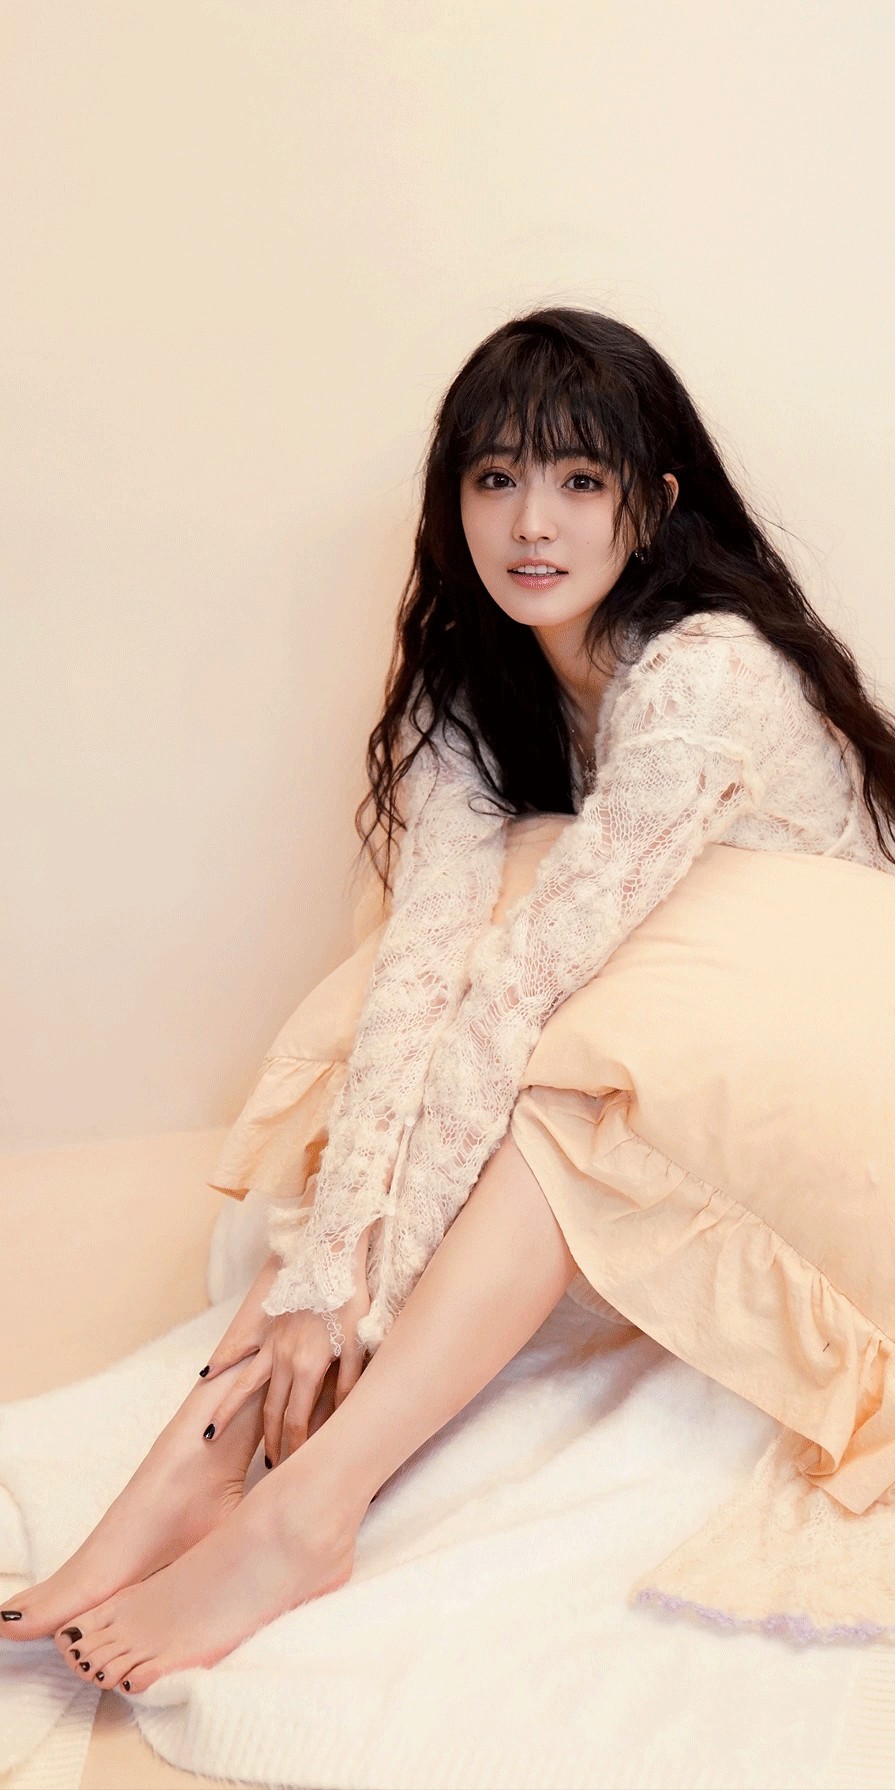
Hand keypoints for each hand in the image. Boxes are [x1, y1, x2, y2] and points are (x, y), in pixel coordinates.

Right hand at [203, 1246, 372, 1465]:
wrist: (332, 1256)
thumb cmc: (351, 1299)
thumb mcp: (360, 1344)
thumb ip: (350, 1384)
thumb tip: (344, 1418)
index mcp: (308, 1367)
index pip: (297, 1420)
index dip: (295, 1446)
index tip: (292, 1467)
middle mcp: (284, 1360)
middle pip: (272, 1411)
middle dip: (270, 1440)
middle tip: (269, 1465)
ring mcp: (271, 1343)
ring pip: (246, 1386)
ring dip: (229, 1413)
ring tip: (211, 1435)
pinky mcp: (267, 1327)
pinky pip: (239, 1351)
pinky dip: (221, 1364)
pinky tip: (204, 1376)